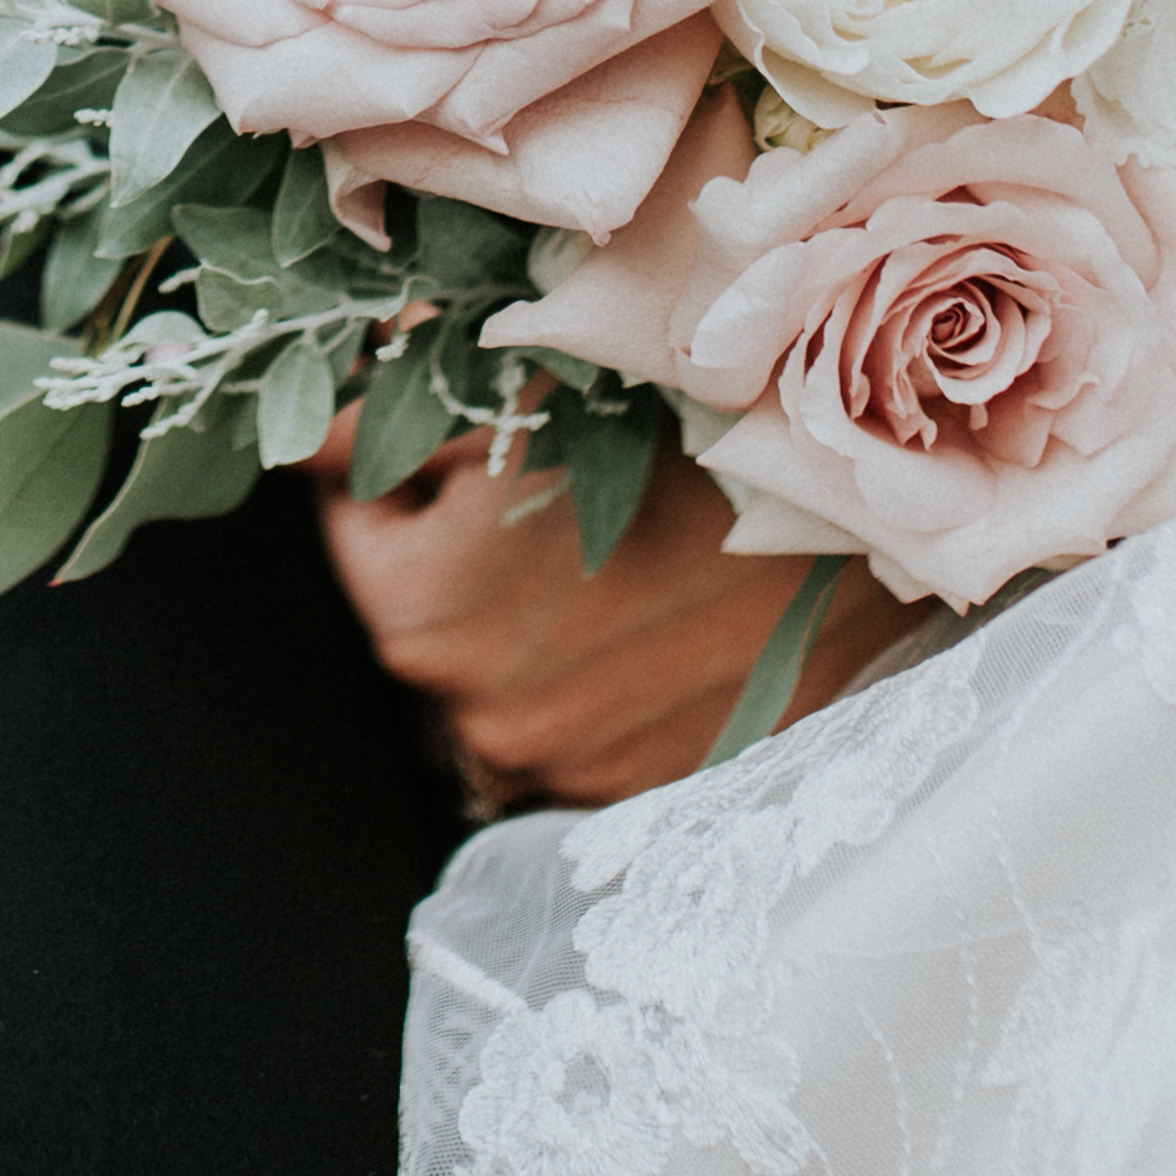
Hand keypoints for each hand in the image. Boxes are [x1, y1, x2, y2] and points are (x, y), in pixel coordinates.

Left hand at [325, 428, 919, 809]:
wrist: (870, 528)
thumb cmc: (688, 434)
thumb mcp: (529, 384)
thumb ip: (399, 385)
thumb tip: (305, 392)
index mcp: (415, 614)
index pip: (347, 509)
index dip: (401, 447)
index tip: (463, 415)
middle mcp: (471, 717)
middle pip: (420, 597)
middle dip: (456, 532)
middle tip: (549, 467)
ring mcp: (558, 768)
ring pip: (497, 661)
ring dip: (524, 608)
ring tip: (611, 540)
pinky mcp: (634, 792)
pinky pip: (571, 717)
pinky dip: (590, 668)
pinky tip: (648, 610)